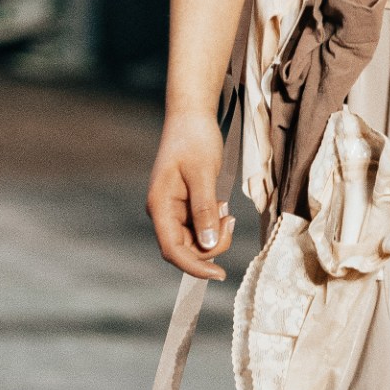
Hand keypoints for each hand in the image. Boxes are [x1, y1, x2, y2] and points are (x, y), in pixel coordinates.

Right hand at [147, 107, 235, 277]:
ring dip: (215, 234)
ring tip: (226, 209)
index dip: (195, 266)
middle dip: (211, 246)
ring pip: (195, 241)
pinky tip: (222, 205)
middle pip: (186, 249)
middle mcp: (163, 212)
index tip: (219, 273)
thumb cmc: (194, 139)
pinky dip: (214, 224)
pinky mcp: (185, 206)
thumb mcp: (203, 173)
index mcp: (159, 205)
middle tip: (230, 220)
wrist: (191, 116)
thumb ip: (204, 209)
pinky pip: (200, 228)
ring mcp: (174, 210)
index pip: (173, 249)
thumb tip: (207, 245)